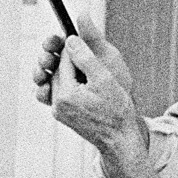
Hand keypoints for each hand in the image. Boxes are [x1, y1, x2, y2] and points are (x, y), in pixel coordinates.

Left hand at [35, 16, 160, 177]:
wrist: (120, 140)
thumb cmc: (118, 111)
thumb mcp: (105, 79)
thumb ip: (86, 57)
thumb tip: (70, 39)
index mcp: (66, 94)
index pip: (64, 60)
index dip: (73, 47)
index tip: (80, 37)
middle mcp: (58, 103)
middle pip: (58, 70)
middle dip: (69, 58)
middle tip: (82, 50)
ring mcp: (58, 110)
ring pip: (59, 80)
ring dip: (69, 70)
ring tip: (84, 66)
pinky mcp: (62, 115)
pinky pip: (60, 92)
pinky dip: (69, 83)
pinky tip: (80, 80)